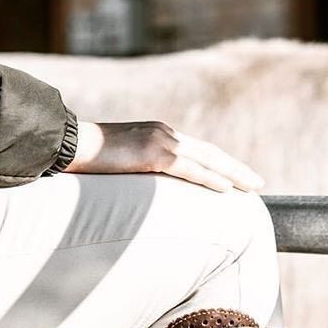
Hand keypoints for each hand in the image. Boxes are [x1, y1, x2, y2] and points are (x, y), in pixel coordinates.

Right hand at [63, 120, 264, 192]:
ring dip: (233, 174)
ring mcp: (160, 141)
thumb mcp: (123, 165)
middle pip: (210, 153)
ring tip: (253, 188)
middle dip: (237, 169)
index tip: (240, 178)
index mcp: (159, 133)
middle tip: (259, 184)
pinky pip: (189, 169)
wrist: (68, 145)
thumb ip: (143, 173)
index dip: (222, 164)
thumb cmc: (90, 160)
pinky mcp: (153, 154)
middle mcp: (165, 133)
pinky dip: (210, 179)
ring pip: (207, 159)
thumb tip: (153, 195)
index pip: (198, 151)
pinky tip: (227, 189)